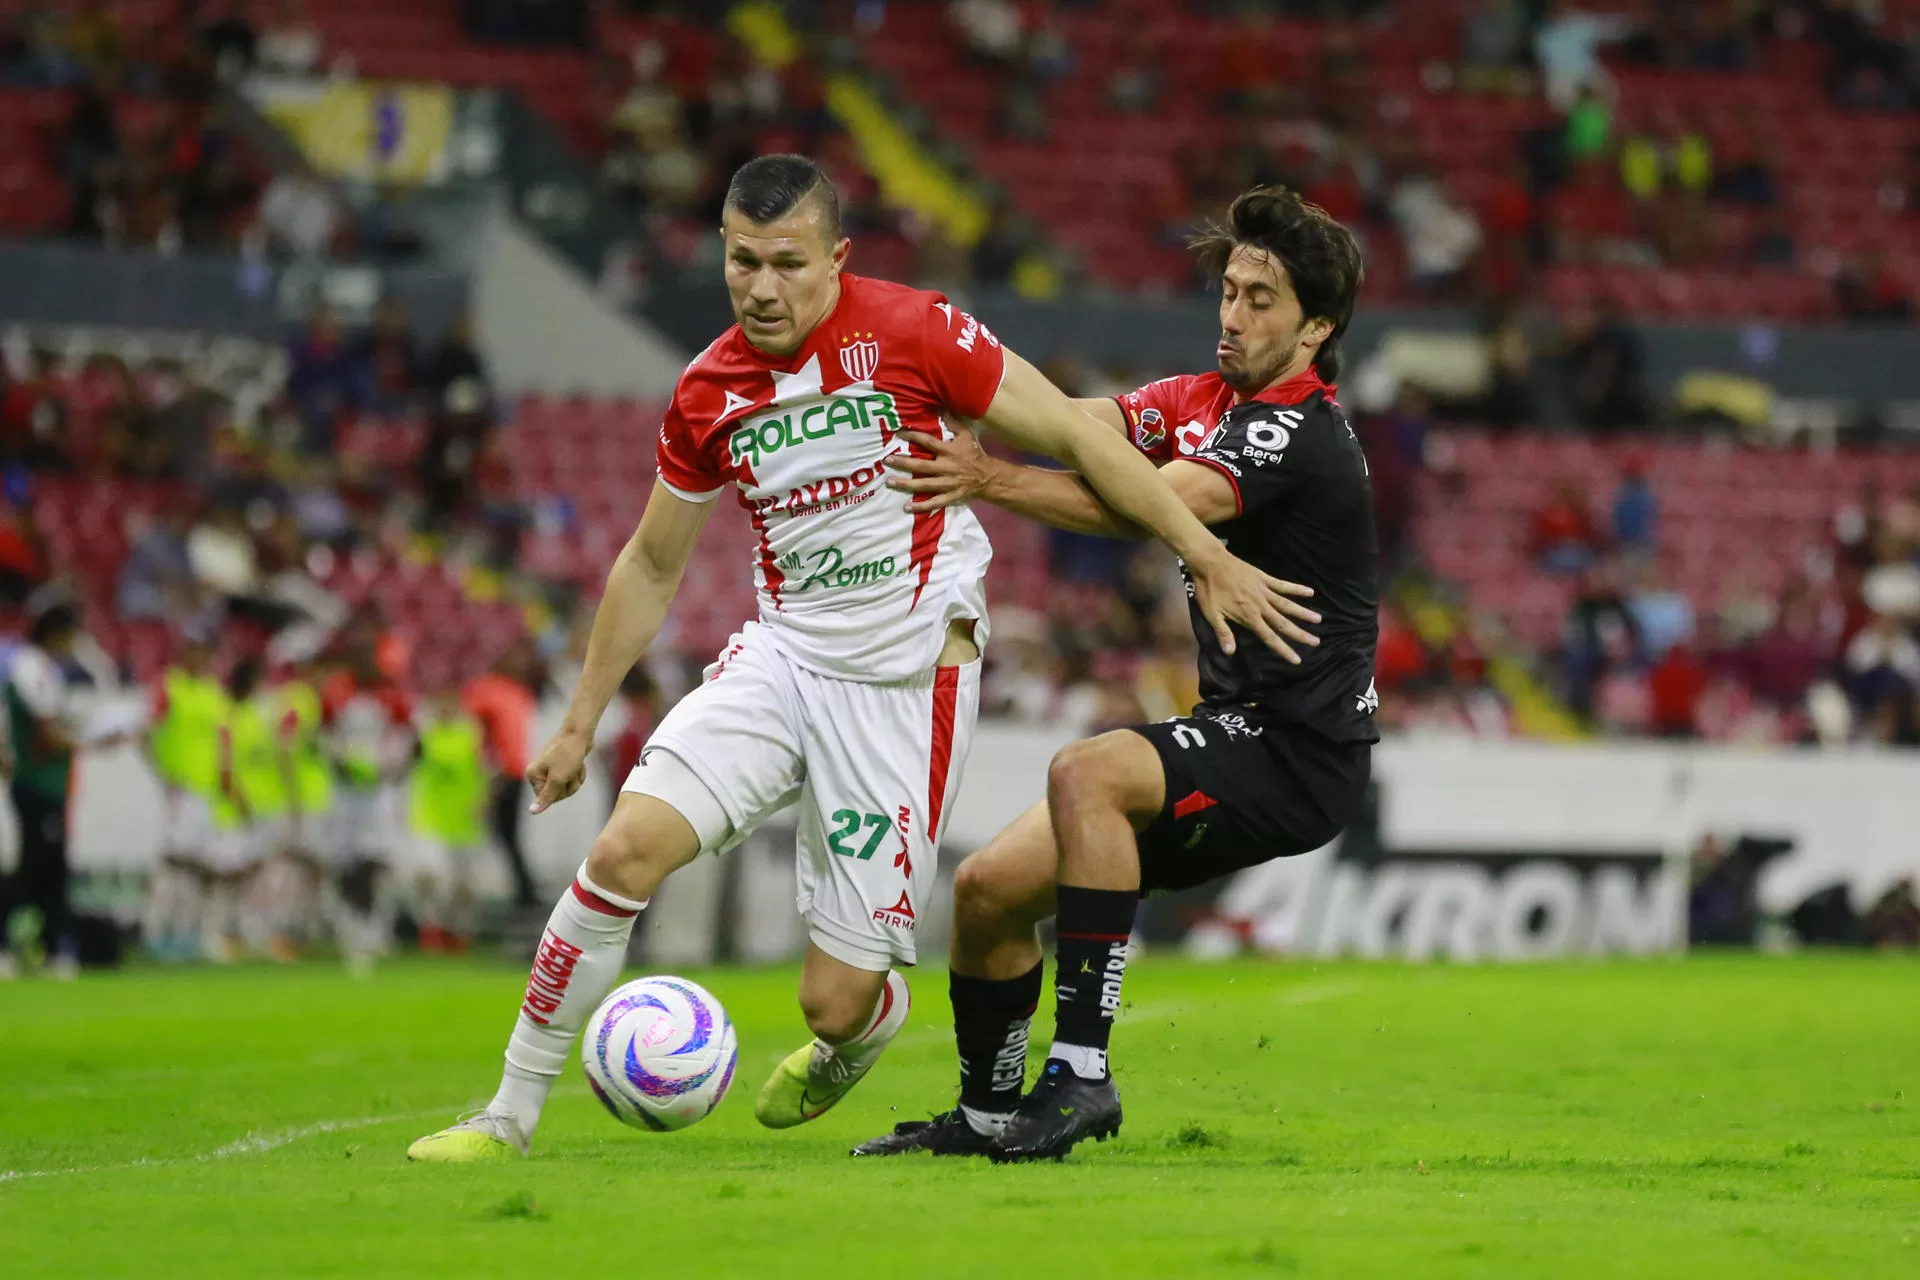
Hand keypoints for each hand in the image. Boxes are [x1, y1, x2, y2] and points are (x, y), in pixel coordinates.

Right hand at [526, 728, 591, 813]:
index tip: (564, 778)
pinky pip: (572, 779)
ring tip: (576, 765)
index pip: (546, 798)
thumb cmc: (568, 754)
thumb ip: (546, 797)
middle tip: (571, 770)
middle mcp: (539, 772)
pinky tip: (580, 764)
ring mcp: (551, 769)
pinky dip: (578, 773)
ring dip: (575, 778)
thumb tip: (532, 812)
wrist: (580, 733)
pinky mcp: (562, 766)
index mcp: (532, 775)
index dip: (559, 791)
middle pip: (556, 794)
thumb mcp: (557, 779)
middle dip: (569, 784)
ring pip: (567, 787)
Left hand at [884, 426, 995, 512]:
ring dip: (906, 484)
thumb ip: (953, 422)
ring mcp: (948, 484)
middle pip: (922, 465)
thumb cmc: (975, 454)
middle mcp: (946, 467)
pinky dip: (921, 506)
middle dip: (904, 463)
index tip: (898, 434)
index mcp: (949, 451)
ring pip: (924, 485)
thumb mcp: (966, 435)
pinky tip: (906, 507)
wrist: (988, 476)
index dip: (913, 436)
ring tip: (890, 482)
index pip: (928, 442)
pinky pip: (934, 503)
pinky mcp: (950, 496)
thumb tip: (941, 407)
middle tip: (887, 461)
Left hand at [1186, 546, 1321, 662]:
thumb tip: (1230, 653)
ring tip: (1318, 620)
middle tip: (1315, 642)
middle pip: (1283, 623)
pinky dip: (1297, 589)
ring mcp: (1264, 591)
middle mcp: (1261, 605)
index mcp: (1249, 617)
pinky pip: (1283, 585)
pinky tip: (1310, 592)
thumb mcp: (1211, 614)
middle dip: (1300, 634)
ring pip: (1288, 604)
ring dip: (1303, 613)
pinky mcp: (1264, 578)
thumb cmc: (1209, 590)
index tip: (1296, 659)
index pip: (1269, 637)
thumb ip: (1223, 633)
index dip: (1283, 649)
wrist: (1210, 562)